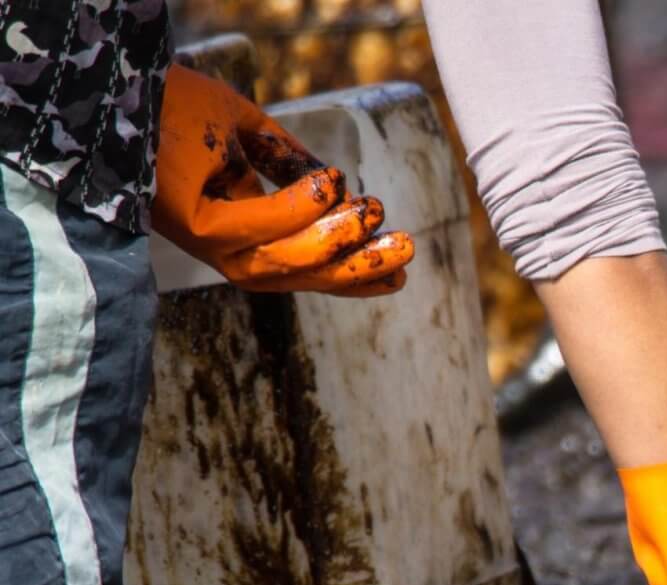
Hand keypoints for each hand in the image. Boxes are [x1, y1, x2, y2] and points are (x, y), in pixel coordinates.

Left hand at [152, 63, 413, 295]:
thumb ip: (283, 157)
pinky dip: (298, 210)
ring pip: (282, 263)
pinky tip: (329, 185)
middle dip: (358, 269)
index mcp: (236, 230)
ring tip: (373, 211)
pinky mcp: (190, 223)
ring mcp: (205, 238)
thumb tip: (331, 183)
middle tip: (409, 248)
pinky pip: (256, 228)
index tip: (401, 272)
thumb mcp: (241, 126)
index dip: (353, 274)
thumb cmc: (169, 100)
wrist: (111, 80)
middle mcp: (221, 244)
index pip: (305, 266)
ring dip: (335, 243)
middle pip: (300, 276)